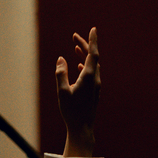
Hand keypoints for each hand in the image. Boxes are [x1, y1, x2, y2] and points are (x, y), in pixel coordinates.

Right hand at [56, 28, 99, 155]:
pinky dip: (86, 66)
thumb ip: (61, 74)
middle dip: (84, 45)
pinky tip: (80, 66)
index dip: (92, 40)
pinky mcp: (94, 93)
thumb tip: (61, 59)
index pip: (93, 54)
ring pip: (93, 66)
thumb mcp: (62, 92)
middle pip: (93, 58)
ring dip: (85, 55)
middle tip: (75, 36)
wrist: (82, 129)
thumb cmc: (71, 112)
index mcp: (89, 77)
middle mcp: (95, 80)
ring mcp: (96, 87)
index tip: (93, 29)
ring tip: (76, 47)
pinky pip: (92, 74)